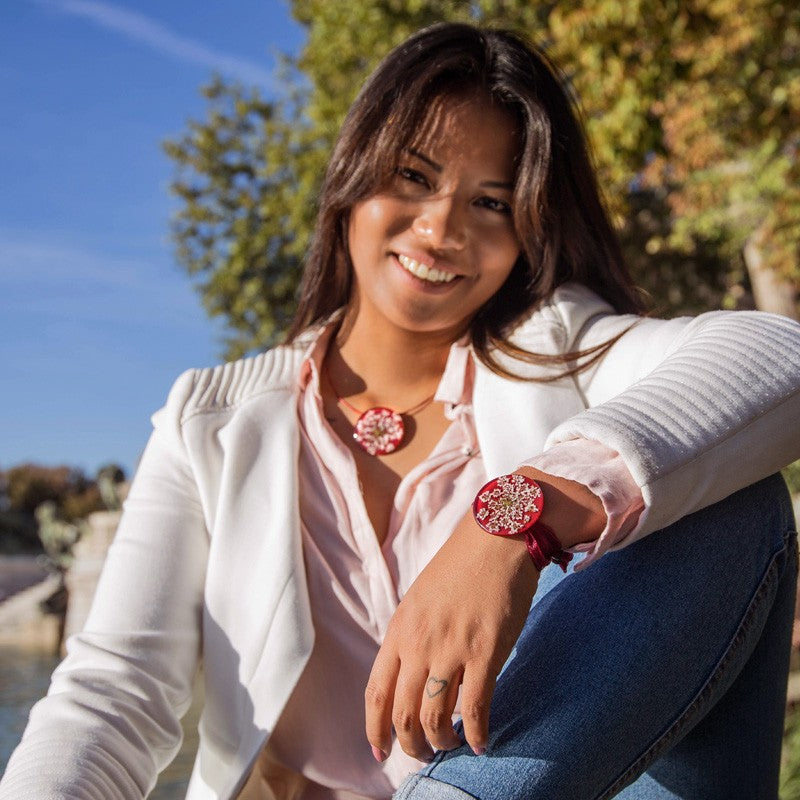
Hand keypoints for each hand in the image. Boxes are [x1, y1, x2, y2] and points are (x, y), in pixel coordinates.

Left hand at [365, 506, 539, 760]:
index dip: (374, 730)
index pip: (375, 693)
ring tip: (450, 747)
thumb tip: (412, 678)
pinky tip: (481, 743)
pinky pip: (474, 709)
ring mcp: (451, 649)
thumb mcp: (420, 598)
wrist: (497, 538)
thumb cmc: (460, 566)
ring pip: (434, 718)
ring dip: (440, 743)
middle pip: (402, 714)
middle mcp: (419, 642)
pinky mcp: (486, 652)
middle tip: (422, 754)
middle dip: (409, 745)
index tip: (380, 751)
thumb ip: (411, 637)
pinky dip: (475, 735)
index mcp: (400, 629)